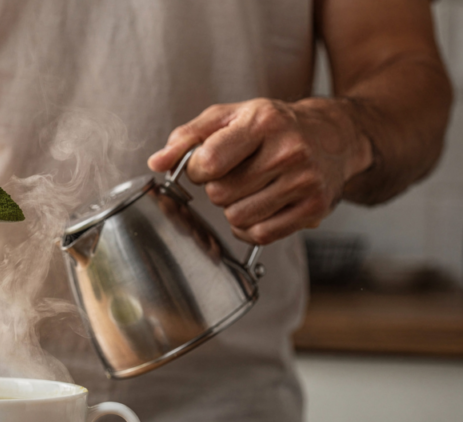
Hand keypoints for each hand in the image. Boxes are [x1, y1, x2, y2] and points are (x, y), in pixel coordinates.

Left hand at [147, 98, 371, 244]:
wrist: (334, 135)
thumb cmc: (273, 126)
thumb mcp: (229, 117)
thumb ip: (188, 137)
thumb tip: (157, 162)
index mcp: (263, 122)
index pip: (208, 162)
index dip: (197, 170)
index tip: (206, 165)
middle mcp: (289, 150)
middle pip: (221, 194)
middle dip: (218, 189)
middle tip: (236, 174)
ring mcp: (305, 181)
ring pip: (238, 218)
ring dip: (234, 209)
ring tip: (250, 189)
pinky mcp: (314, 208)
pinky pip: (262, 235)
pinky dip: (251, 228)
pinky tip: (259, 207)